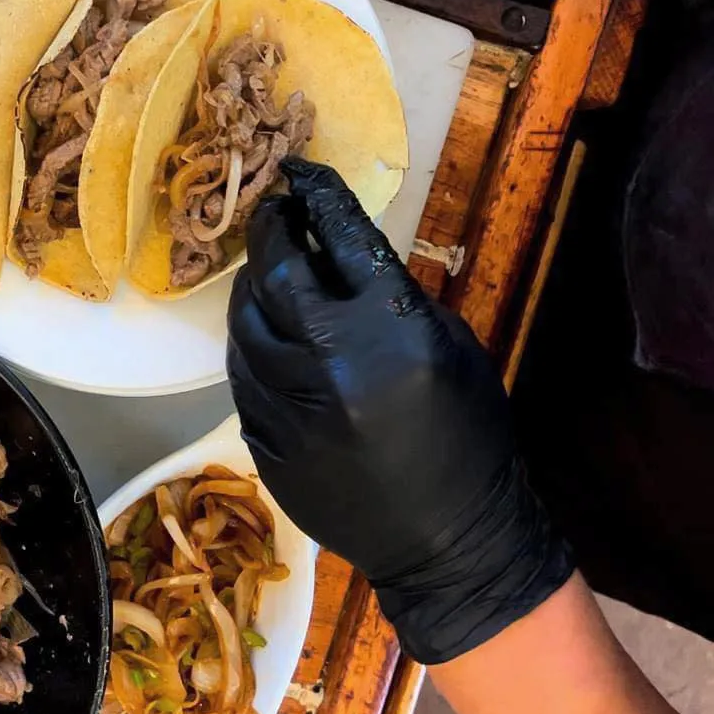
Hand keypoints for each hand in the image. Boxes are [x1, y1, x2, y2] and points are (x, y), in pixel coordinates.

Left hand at [227, 158, 573, 663]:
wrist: (452, 543)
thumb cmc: (471, 436)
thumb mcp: (452, 347)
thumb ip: (393, 294)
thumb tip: (338, 248)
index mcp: (393, 328)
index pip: (342, 235)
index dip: (317, 193)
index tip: (300, 170)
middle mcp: (334, 361)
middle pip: (277, 271)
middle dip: (269, 229)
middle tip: (270, 210)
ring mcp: (293, 407)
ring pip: (245, 325)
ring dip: (250, 288)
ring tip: (262, 271)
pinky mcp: (268, 446)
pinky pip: (242, 379)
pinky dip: (249, 348)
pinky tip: (261, 335)